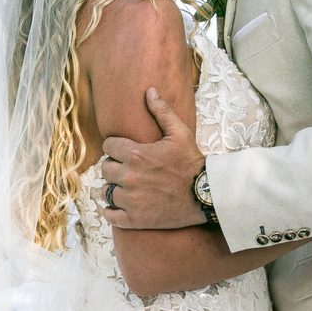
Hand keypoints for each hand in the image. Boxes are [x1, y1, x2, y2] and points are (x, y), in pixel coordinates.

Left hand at [100, 88, 206, 229]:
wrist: (205, 194)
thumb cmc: (192, 162)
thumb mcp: (179, 133)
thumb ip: (161, 111)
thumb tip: (149, 91)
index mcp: (136, 154)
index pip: (108, 147)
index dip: (115, 148)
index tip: (123, 151)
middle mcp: (129, 176)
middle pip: (105, 169)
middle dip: (114, 167)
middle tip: (127, 169)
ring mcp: (131, 200)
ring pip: (106, 191)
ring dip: (114, 188)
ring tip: (125, 187)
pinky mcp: (135, 219)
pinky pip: (110, 216)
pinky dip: (111, 211)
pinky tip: (118, 207)